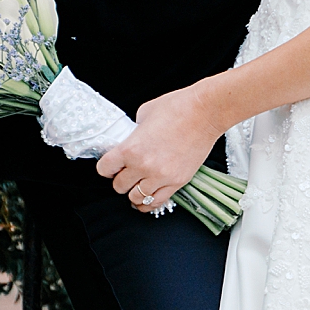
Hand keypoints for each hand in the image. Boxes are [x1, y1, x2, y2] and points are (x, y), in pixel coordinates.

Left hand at [97, 84, 226, 214]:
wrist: (205, 112)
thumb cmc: (177, 107)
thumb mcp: (144, 114)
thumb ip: (134, 132)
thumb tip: (132, 139)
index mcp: (130, 148)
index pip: (105, 169)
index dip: (106, 168)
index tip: (111, 166)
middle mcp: (143, 166)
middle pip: (119, 186)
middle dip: (120, 180)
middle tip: (126, 174)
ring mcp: (161, 177)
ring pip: (137, 198)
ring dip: (134, 192)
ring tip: (137, 185)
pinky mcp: (178, 182)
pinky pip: (156, 202)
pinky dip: (149, 202)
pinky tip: (147, 198)